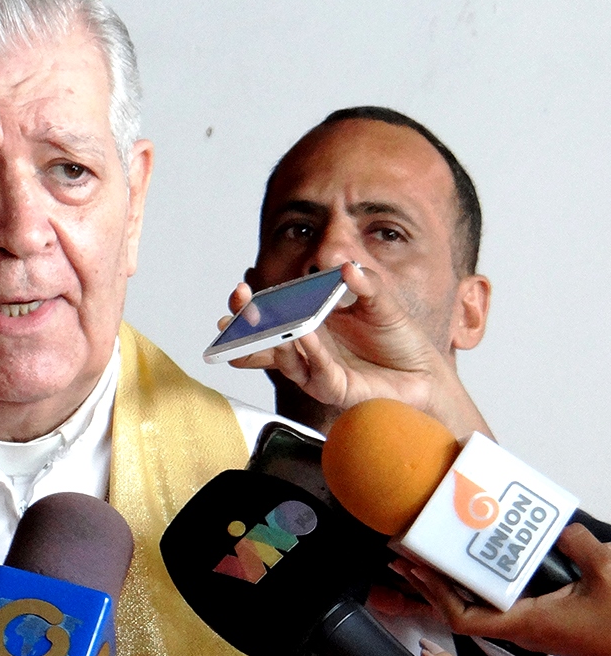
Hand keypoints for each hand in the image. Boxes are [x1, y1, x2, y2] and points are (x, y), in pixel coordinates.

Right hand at [222, 263, 490, 438]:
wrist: (424, 374)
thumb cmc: (398, 340)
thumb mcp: (382, 302)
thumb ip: (366, 284)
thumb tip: (347, 267)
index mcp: (312, 325)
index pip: (274, 315)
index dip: (251, 307)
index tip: (239, 292)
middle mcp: (308, 350)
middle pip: (266, 342)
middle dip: (244, 329)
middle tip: (231, 314)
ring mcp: (318, 371)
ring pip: (286, 360)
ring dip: (272, 343)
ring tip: (261, 324)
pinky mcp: (335, 389)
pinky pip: (317, 371)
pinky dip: (309, 352)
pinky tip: (303, 335)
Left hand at [400, 523, 610, 655]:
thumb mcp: (607, 574)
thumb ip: (578, 545)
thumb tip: (558, 526)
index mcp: (524, 623)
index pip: (462, 617)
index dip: (433, 593)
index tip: (415, 567)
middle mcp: (520, 628)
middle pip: (461, 609)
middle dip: (431, 584)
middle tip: (405, 556)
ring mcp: (532, 626)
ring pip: (480, 605)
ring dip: (453, 583)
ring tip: (430, 557)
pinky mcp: (546, 621)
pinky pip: (504, 602)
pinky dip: (485, 584)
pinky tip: (482, 564)